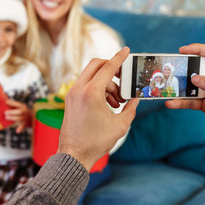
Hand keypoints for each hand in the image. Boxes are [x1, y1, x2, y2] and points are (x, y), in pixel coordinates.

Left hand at [4, 99, 31, 132]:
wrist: (33, 117)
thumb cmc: (23, 111)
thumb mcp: (20, 106)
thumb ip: (13, 105)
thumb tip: (5, 101)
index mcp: (23, 106)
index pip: (18, 104)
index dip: (12, 103)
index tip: (6, 102)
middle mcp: (25, 111)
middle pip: (20, 111)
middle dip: (12, 112)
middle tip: (5, 112)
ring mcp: (25, 118)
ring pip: (20, 118)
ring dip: (12, 118)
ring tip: (6, 117)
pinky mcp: (25, 123)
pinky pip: (23, 126)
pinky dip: (20, 128)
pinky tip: (17, 131)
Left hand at [58, 47, 138, 170]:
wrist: (74, 154)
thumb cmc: (95, 142)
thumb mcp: (120, 125)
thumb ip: (130, 109)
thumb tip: (134, 100)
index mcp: (91, 93)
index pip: (107, 68)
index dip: (119, 58)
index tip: (126, 50)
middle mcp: (79, 89)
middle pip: (96, 65)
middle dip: (111, 68)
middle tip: (123, 78)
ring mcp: (72, 93)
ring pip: (91, 75)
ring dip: (107, 82)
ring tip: (117, 101)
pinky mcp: (70, 99)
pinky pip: (86, 85)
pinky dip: (98, 88)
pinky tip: (107, 104)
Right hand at [165, 44, 204, 150]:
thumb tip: (194, 77)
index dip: (200, 49)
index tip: (184, 50)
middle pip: (201, 69)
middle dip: (187, 69)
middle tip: (173, 68)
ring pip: (193, 86)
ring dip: (181, 88)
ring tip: (169, 89)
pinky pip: (191, 101)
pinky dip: (181, 102)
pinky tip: (172, 103)